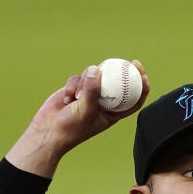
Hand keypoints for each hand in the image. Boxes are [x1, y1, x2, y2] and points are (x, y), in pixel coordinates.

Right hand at [6, 60, 149, 176]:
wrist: (48, 131)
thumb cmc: (71, 128)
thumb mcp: (85, 110)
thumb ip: (92, 90)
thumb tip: (96, 69)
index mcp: (112, 113)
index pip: (133, 100)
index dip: (141, 88)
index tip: (144, 76)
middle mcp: (104, 102)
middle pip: (118, 83)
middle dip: (126, 71)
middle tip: (132, 62)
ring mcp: (90, 94)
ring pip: (96, 76)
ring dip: (87, 82)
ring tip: (77, 98)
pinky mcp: (77, 88)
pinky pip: (79, 78)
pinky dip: (73, 85)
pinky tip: (67, 98)